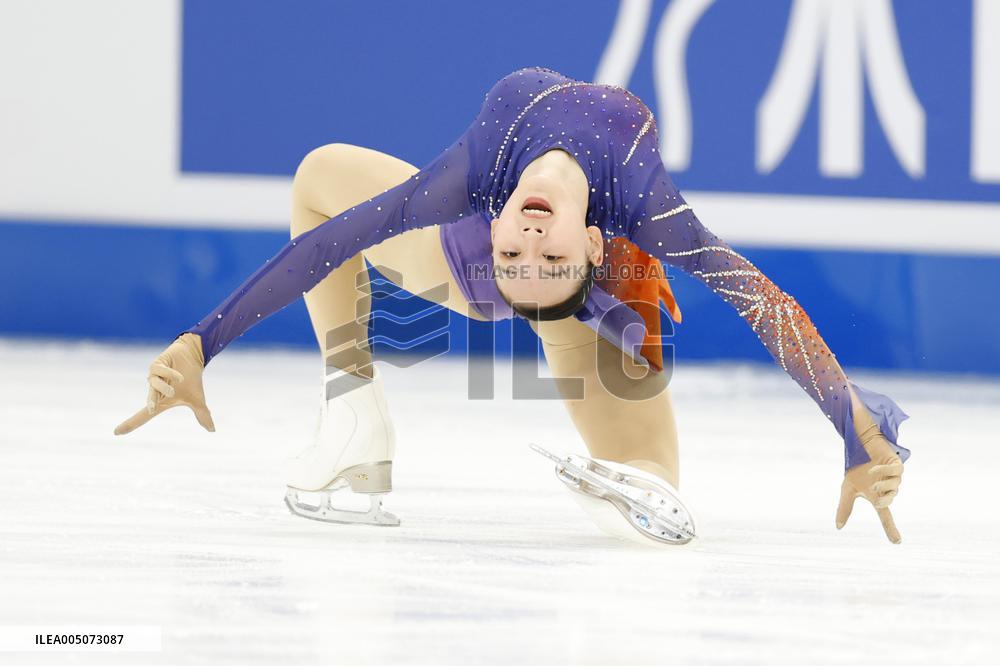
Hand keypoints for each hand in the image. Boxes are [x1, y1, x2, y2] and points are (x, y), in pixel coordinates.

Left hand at [113, 333, 215, 434]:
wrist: (194, 358)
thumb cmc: (192, 380)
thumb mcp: (198, 400)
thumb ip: (202, 415)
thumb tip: (212, 430)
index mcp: (160, 401)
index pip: (143, 415)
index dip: (131, 424)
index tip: (116, 433)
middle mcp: (154, 389)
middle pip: (148, 400)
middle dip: (150, 404)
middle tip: (152, 409)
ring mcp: (154, 376)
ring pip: (154, 385)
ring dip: (165, 387)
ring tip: (176, 387)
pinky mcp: (156, 364)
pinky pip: (160, 371)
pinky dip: (170, 375)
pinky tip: (179, 376)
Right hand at [835, 424, 903, 542]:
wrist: (861, 448)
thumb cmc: (857, 470)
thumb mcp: (848, 490)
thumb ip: (845, 507)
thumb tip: (838, 527)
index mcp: (878, 497)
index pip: (886, 516)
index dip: (890, 529)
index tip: (897, 542)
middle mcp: (889, 488)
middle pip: (890, 499)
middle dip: (885, 501)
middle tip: (877, 502)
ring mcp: (894, 477)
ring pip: (895, 485)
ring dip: (884, 487)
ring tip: (873, 485)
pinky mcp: (897, 465)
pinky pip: (894, 471)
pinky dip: (884, 472)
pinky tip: (873, 470)